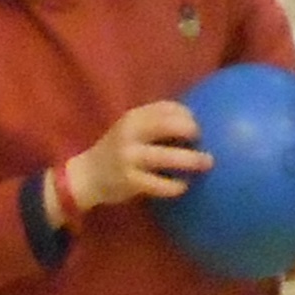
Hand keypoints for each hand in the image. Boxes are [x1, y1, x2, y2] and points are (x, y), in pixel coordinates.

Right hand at [56, 96, 205, 214]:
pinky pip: (158, 184)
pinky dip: (174, 186)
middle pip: (166, 125)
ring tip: (207, 163)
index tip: (200, 123)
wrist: (86, 175)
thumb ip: (156, 124)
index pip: (165, 108)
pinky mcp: (129, 181)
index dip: (187, 114)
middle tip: (204, 139)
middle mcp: (130, 134)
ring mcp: (128, 158)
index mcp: (133, 118)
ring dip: (190, 160)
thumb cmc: (118, 150)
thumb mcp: (131, 130)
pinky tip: (183, 186)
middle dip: (190, 130)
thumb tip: (198, 123)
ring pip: (164, 157)